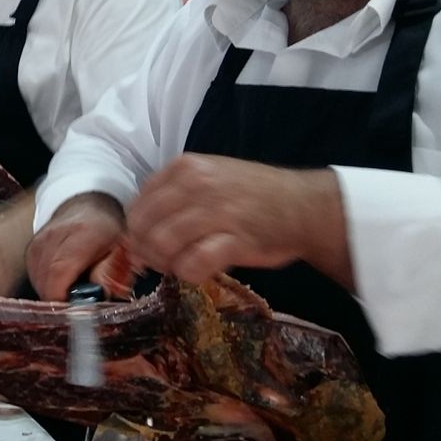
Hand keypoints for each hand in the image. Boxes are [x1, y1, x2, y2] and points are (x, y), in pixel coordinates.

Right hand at [26, 192, 125, 300]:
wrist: (87, 209)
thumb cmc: (107, 232)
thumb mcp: (121, 251)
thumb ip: (111, 273)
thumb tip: (99, 294)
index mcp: (83, 234)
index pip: (61, 270)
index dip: (64, 297)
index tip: (75, 313)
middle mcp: (55, 236)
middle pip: (47, 281)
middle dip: (62, 300)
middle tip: (80, 304)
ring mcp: (38, 242)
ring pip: (39, 283)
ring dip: (55, 293)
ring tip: (75, 286)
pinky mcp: (30, 250)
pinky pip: (35, 278)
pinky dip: (48, 285)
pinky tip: (63, 280)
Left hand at [125, 154, 348, 285]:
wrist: (305, 206)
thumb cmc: (252, 196)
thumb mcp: (208, 178)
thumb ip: (172, 197)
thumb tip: (135, 231)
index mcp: (184, 167)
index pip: (137, 206)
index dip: (137, 232)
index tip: (147, 245)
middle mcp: (197, 185)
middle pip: (144, 228)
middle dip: (147, 251)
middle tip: (163, 261)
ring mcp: (216, 211)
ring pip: (162, 246)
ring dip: (166, 264)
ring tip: (183, 265)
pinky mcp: (234, 240)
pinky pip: (192, 264)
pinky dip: (189, 273)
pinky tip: (200, 270)